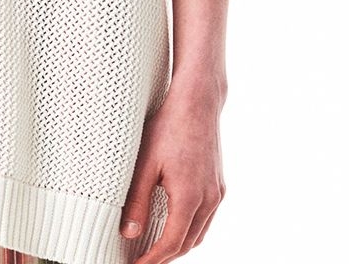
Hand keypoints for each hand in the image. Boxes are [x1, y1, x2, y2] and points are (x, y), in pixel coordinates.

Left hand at [118, 81, 225, 263]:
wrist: (197, 101)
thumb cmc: (168, 126)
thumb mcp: (145, 163)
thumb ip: (136, 200)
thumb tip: (129, 234)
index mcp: (189, 197)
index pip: (171, 245)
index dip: (153, 261)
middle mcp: (208, 199)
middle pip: (187, 244)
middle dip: (165, 256)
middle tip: (142, 260)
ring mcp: (217, 192)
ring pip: (199, 233)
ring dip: (179, 245)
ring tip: (155, 248)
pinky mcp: (219, 184)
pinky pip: (206, 218)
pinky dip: (190, 229)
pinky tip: (175, 224)